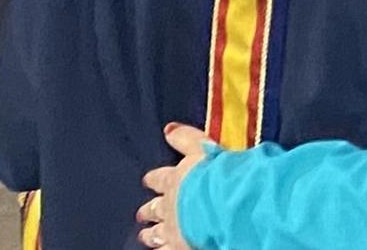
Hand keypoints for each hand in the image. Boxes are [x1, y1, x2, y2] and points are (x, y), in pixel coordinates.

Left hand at [136, 123, 208, 248]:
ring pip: (156, 233)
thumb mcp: (205, 148)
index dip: (154, 179)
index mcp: (176, 180)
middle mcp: (170, 205)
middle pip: (155, 208)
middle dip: (148, 210)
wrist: (224, 201)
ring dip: (151, 234)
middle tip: (141, 213)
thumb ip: (186, 139)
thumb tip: (168, 127)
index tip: (147, 180)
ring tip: (145, 236)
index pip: (161, 178)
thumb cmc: (219, 173)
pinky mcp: (179, 247)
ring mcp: (172, 228)